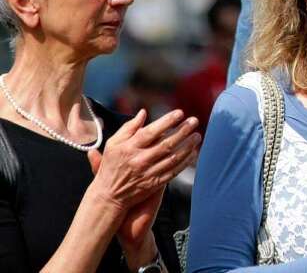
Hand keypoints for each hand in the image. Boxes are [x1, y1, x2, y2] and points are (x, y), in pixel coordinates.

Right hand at [85, 109, 200, 215]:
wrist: (109, 195)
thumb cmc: (111, 165)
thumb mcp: (113, 144)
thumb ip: (128, 127)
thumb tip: (143, 112)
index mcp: (129, 148)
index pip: (151, 132)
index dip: (167, 121)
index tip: (180, 113)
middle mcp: (140, 160)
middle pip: (166, 144)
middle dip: (182, 131)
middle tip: (194, 121)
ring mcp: (148, 172)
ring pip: (173, 158)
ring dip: (187, 146)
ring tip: (197, 135)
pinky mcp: (155, 183)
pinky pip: (174, 171)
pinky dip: (185, 162)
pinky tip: (193, 152)